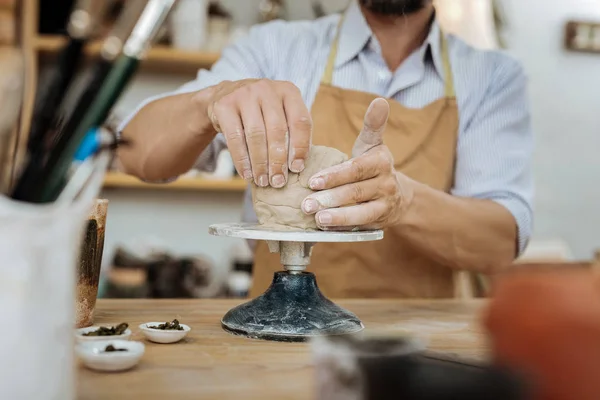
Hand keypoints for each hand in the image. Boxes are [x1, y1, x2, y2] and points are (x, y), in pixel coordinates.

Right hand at [195, 79, 311, 187]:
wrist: (225, 95)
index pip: (300, 121)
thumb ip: (292, 132)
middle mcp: (267, 88)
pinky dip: (242, 159)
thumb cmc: (261, 112)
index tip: (297, 168)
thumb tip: (298, 166)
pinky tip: (246, 173)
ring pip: (256, 135)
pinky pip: (235, 137)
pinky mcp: (225, 105)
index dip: (300, 147)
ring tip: (262, 181)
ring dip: (260, 163)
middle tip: (278, 181)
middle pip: (277, 130)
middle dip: (278, 160)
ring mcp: (244, 94)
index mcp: (288, 91)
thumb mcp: (280, 113)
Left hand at [301, 98, 414, 229]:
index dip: (334, 176)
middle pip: (355, 191)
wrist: (398, 196)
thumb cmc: (373, 165)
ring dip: (337, 216)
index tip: (313, 181)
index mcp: (380, 161)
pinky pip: (361, 225)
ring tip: (316, 218)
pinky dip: (342, 227)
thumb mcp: (373, 144)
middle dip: (329, 198)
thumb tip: (379, 100)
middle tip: (305, 204)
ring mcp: (384, 204)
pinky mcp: (380, 222)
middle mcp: (386, 183)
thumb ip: (372, 125)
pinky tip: (324, 227)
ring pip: (360, 212)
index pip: (356, 168)